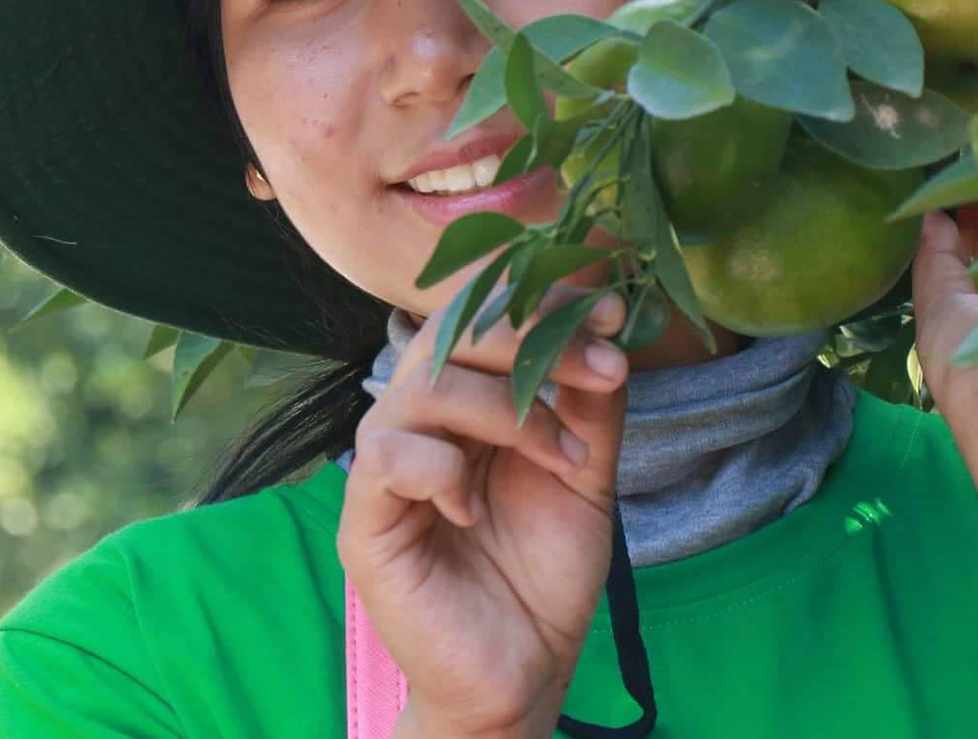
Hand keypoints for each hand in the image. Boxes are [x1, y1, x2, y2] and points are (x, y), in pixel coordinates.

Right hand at [340, 290, 628, 738]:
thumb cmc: (542, 576)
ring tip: (566, 461)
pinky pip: (385, 457)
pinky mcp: (365, 520)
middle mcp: (418, 421)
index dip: (543, 302)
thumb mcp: (584, 477)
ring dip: (511, 411)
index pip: (481, 316)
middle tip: (603, 369)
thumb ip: (589, 405)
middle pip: (449, 332)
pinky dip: (442, 469)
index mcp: (464, 402)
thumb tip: (605, 324)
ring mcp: (386, 468)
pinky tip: (475, 508)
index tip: (613, 309)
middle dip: (535, 338)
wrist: (523, 674)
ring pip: (425, 386)